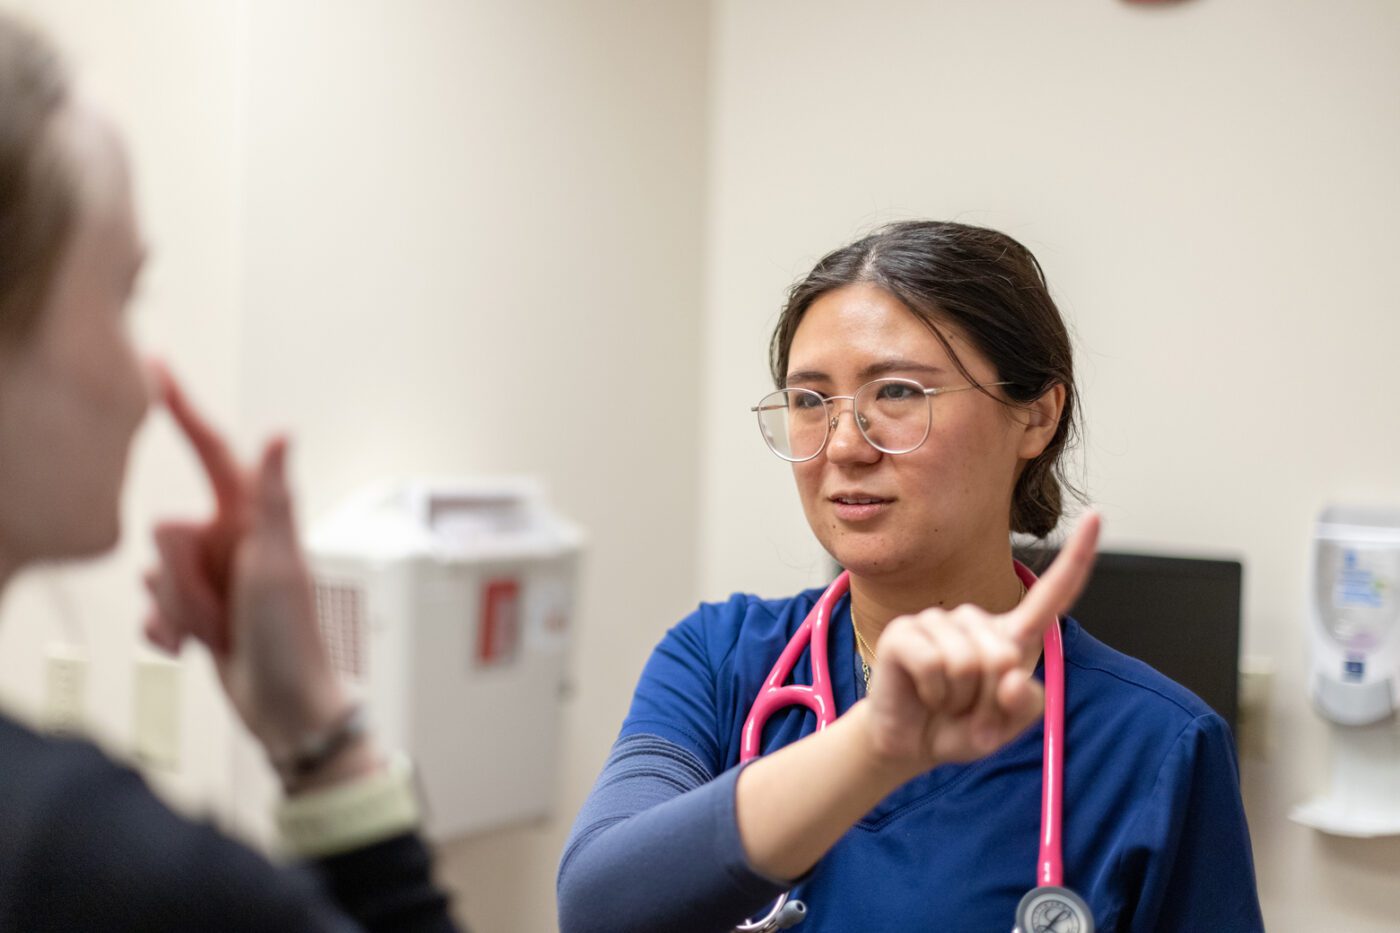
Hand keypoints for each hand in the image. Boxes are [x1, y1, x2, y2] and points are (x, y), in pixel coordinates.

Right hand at [143, 365, 359, 779]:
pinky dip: (169, 631)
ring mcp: (215, 577)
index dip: (184, 411)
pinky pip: (154, 609)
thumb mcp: (278, 563)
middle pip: (168, 534)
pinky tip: (196, 648)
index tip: (156, 370)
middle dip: (184, 577)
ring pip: (157, 574)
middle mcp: (233, 541)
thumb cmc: (294, 638)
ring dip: (180, 609)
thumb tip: (281, 433)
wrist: (286, 710)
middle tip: (225, 604)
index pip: (212, 452)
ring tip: (220, 630)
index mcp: (255, 519)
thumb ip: (270, 499)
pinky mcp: (200, 610)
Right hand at [862, 512, 1100, 775]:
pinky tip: (923, 693)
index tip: (1096, 515)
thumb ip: (1023, 707)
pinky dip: (933, 694)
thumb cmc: (960, 728)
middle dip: (987, 699)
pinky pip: (933, 665)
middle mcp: (974, 619)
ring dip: (959, 701)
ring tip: (943, 702)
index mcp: (1009, 635)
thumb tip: (1011, 678)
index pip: (1050, 594)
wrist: (909, 744)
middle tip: (967, 710)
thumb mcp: (1004, 728)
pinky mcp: (903, 632)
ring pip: (968, 664)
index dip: (1076, 557)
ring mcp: (936, 621)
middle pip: (1004, 655)